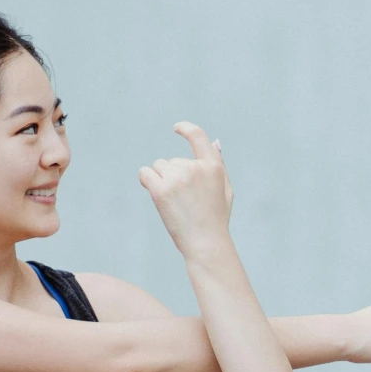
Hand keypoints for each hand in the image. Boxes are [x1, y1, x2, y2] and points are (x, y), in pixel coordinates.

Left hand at [138, 123, 233, 252]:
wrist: (205, 243)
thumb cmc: (216, 219)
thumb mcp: (225, 189)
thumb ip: (219, 164)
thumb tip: (216, 141)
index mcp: (212, 167)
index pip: (198, 136)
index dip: (186, 128)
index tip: (176, 128)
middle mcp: (195, 168)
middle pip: (171, 161)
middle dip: (173, 176)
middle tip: (184, 201)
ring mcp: (177, 178)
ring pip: (158, 167)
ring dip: (161, 181)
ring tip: (174, 202)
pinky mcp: (161, 190)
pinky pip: (145, 173)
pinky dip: (146, 180)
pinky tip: (154, 192)